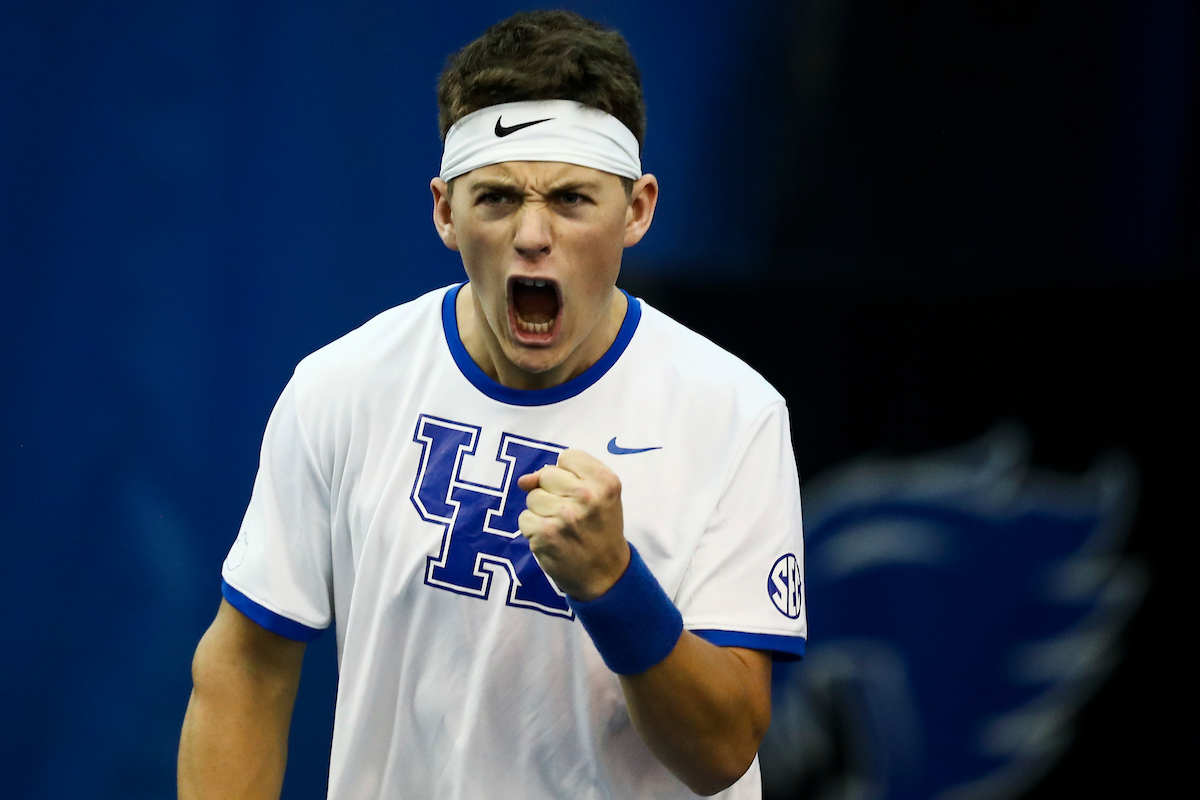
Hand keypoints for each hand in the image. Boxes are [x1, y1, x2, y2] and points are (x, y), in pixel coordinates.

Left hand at [517, 449, 630, 600]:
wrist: (606, 575)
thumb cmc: (601, 530)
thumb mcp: (600, 496)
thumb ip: (567, 476)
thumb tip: (524, 480)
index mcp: (605, 481)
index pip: (567, 457)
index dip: (568, 475)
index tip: (577, 493)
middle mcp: (587, 495)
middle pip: (546, 474)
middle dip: (552, 492)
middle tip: (570, 513)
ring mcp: (565, 515)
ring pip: (532, 497)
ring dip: (541, 511)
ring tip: (561, 527)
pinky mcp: (546, 533)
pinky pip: (524, 518)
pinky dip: (533, 529)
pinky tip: (551, 539)